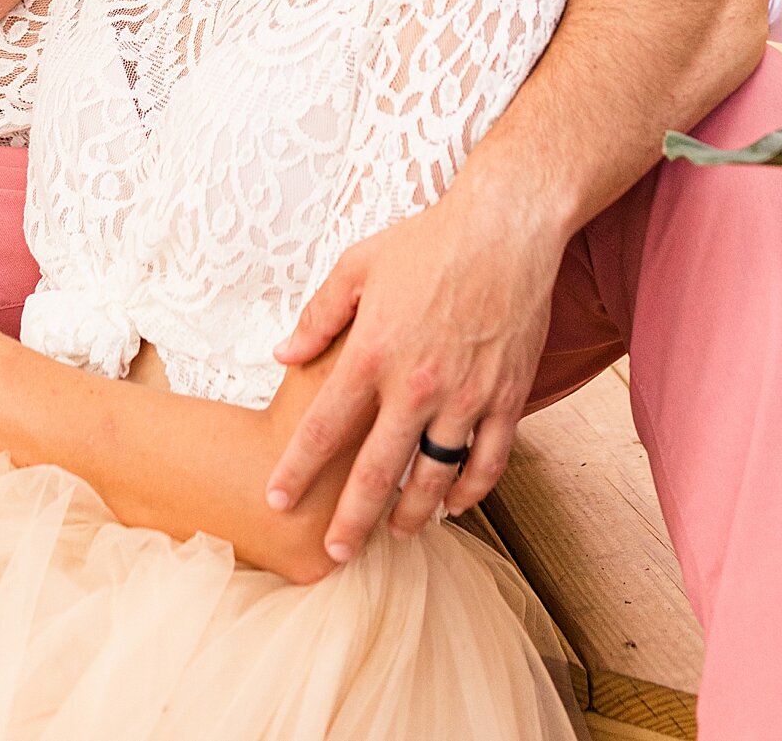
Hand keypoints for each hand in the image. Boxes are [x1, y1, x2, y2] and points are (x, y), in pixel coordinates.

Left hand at [266, 176, 565, 559]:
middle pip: (377, 472)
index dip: (296, 470)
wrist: (504, 228)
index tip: (275, 499)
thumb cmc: (425, 241)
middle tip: (333, 553)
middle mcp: (416, 384)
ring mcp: (465, 396)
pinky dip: (470, 492)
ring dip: (413, 513)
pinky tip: (453, 505)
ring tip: (395, 533)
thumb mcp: (356, 266)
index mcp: (371, 352)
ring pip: (435, 478)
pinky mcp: (506, 397)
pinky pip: (488, 462)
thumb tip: (282, 355)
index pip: (323, 429)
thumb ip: (317, 316)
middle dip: (352, 520)